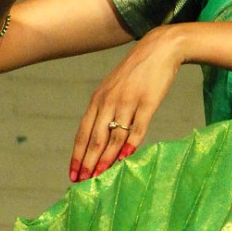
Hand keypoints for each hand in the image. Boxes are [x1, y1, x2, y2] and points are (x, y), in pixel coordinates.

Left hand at [69, 27, 185, 181]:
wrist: (158, 49)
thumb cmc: (136, 73)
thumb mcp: (114, 89)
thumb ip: (105, 111)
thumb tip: (99, 138)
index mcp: (98, 99)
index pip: (83, 132)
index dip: (78, 154)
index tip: (72, 173)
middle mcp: (109, 101)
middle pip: (95, 138)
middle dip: (87, 162)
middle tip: (81, 182)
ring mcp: (127, 102)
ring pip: (113, 136)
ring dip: (105, 159)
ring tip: (99, 177)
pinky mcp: (147, 102)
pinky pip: (137, 128)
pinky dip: (130, 145)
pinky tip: (124, 159)